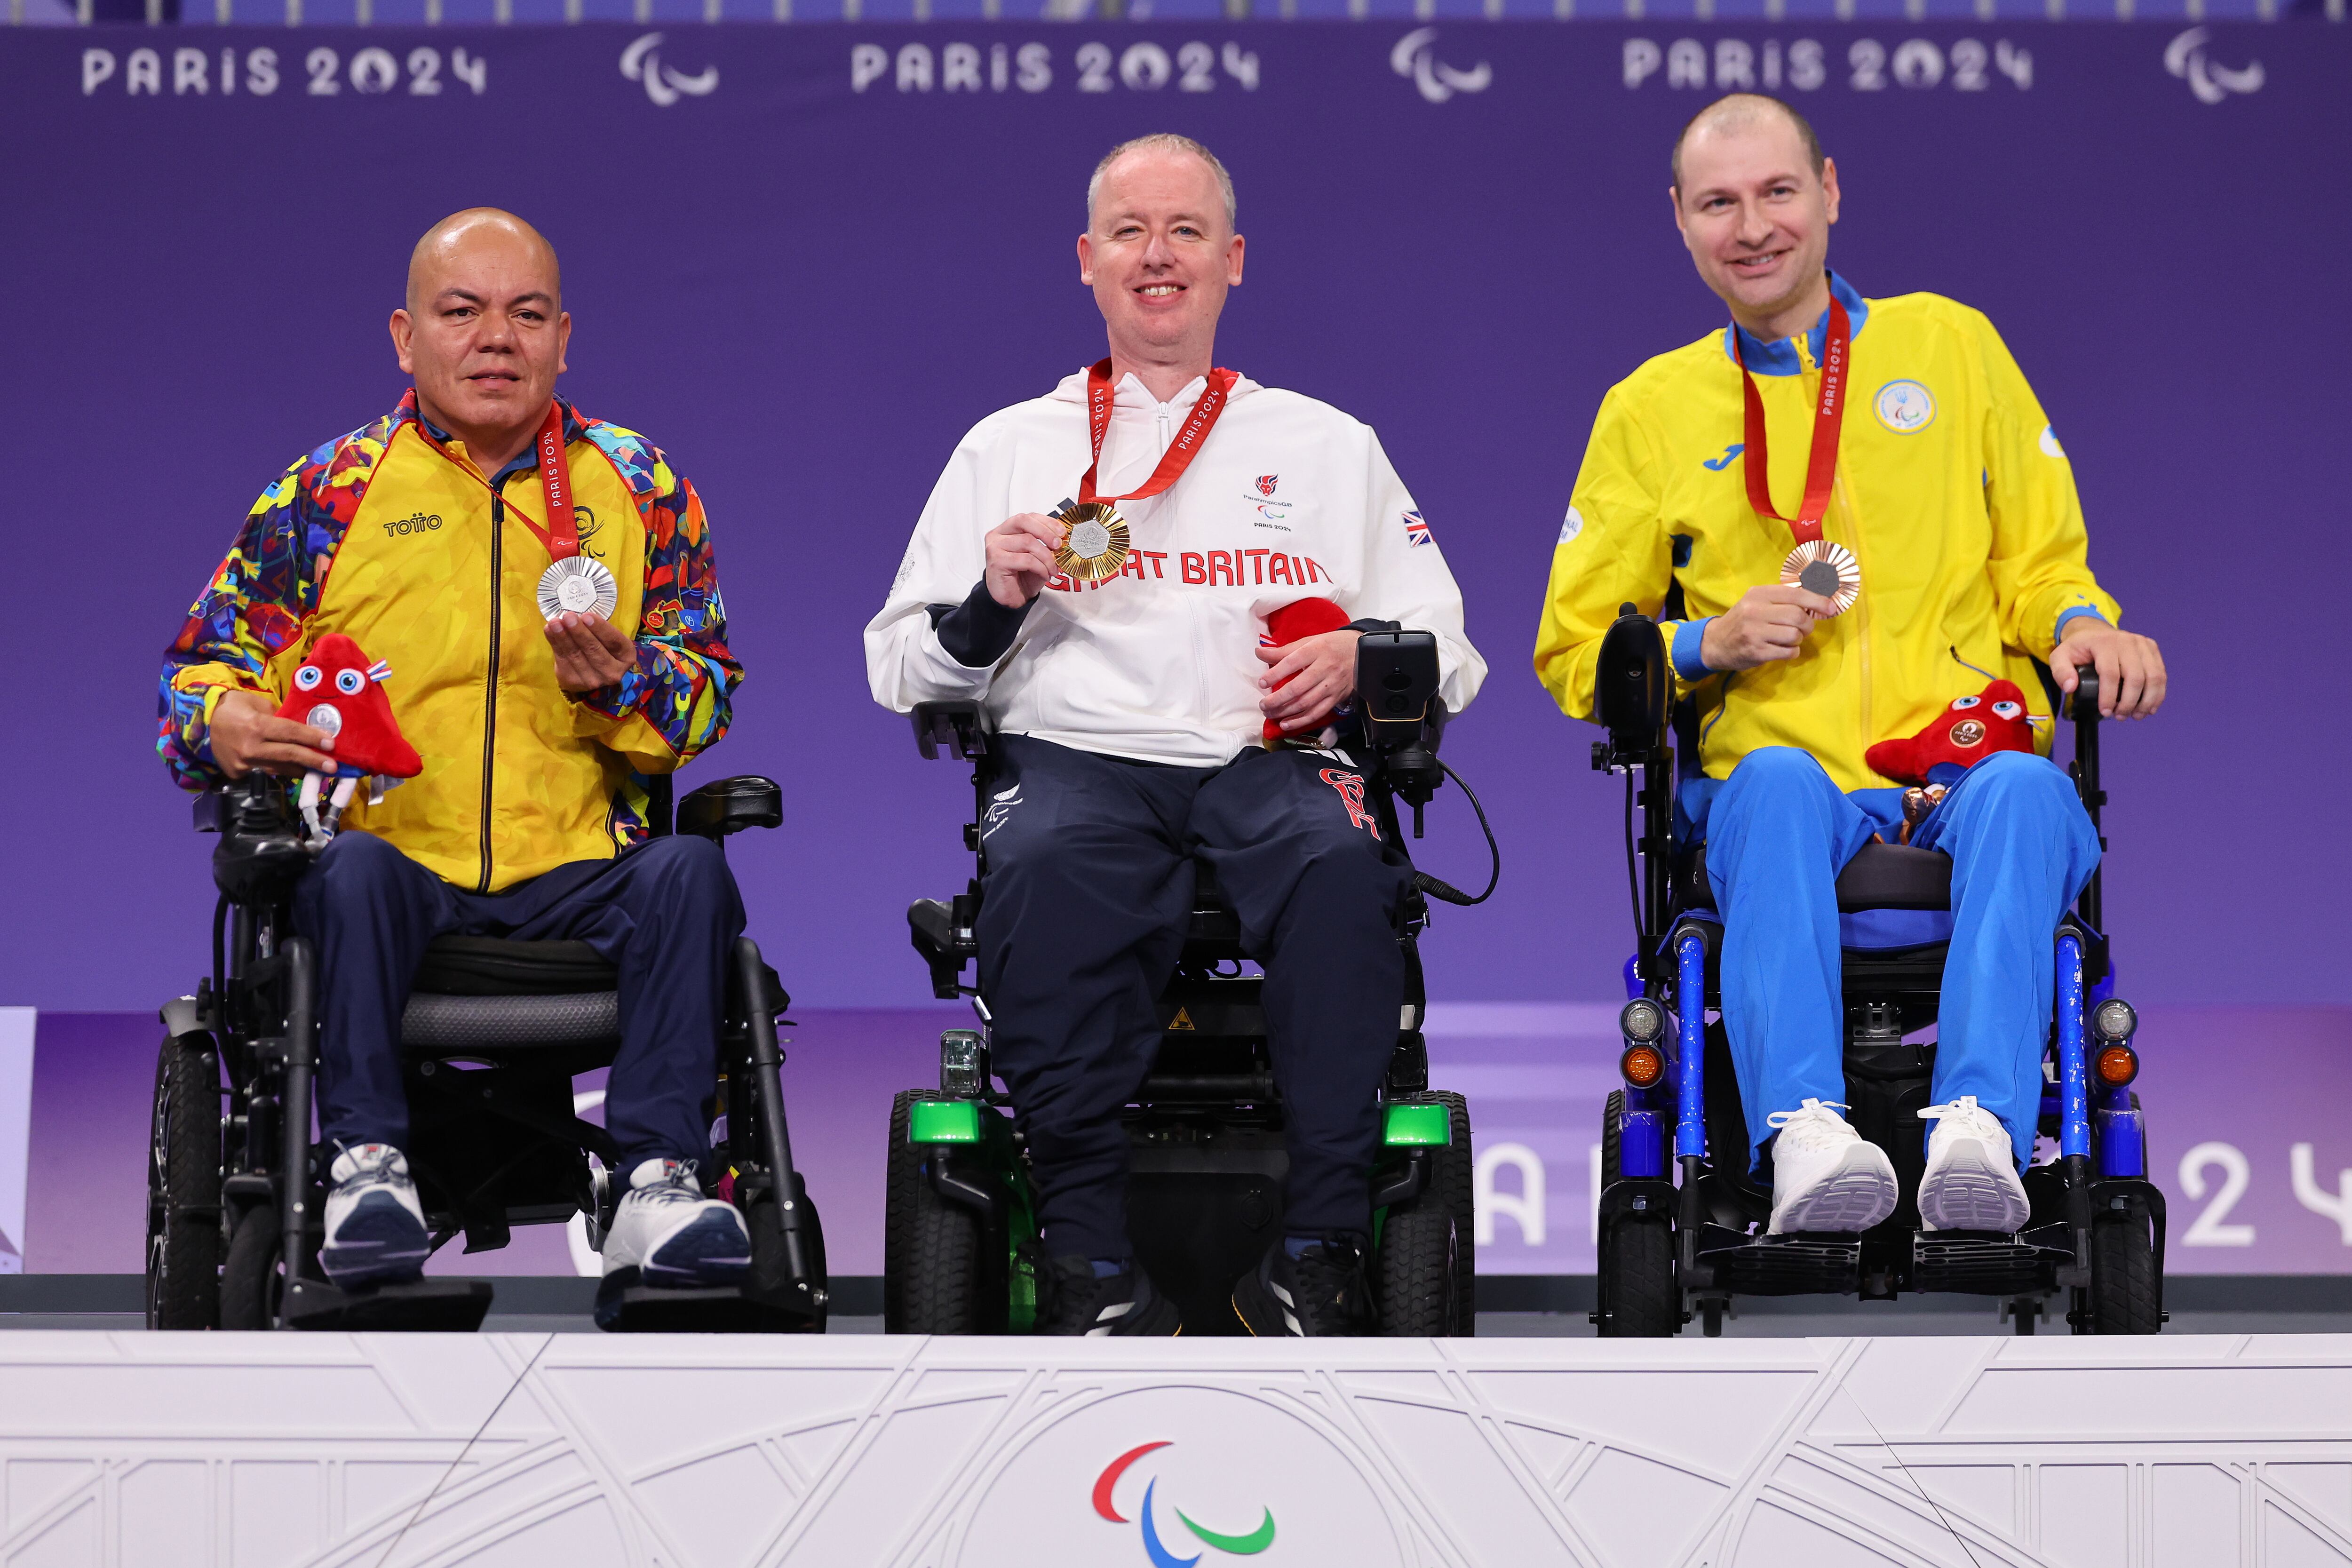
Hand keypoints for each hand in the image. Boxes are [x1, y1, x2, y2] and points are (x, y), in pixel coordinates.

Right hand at [208, 688, 334, 778]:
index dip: (312, 738)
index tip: (331, 743)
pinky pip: (266, 774)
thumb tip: (305, 730)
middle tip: (333, 767)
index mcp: (256, 726)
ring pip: (280, 770)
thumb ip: (280, 718)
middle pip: (288, 755)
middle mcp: (250, 747)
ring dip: (301, 771)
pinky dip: (282, 772)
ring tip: (320, 772)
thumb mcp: (259, 704)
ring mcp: (243, 764)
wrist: (204, 722)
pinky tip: (297, 771)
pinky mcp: (238, 774)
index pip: (290, 733)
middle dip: (313, 761)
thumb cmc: (236, 709)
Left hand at [545, 611, 636, 692]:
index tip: (586, 616)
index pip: (614, 641)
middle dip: (579, 632)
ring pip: (576, 655)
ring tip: (555, 622)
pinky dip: (554, 644)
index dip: (600, 628)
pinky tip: (549, 631)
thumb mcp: (607, 638)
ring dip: (563, 637)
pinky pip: (563, 660)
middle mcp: (613, 671)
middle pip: (594, 649)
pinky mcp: (574, 682)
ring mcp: (594, 680)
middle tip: (568, 617)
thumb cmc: (602, 647)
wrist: (592, 672)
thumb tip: (577, 616)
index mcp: (626, 656)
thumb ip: (597, 628)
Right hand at [984, 513, 1064, 607]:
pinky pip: (1026, 559)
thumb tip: (1063, 539)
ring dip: (1046, 557)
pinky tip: (1044, 574)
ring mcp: (995, 547)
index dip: (1047, 522)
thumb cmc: (1022, 577)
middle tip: (1058, 546)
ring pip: (1027, 541)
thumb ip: (1046, 544)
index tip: (1061, 532)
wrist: (1011, 599)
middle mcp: (998, 535)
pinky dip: (1040, 567)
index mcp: (1007, 529)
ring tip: (1052, 569)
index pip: (1028, 517)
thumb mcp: (1038, 556)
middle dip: (1045, 532)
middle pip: (1023, 521)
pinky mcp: (997, 561)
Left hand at [1256, 629, 1362, 729]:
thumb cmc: (1331, 645)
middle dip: (1277, 699)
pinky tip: (1286, 724)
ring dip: (1285, 711)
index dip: (1275, 674)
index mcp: (1316, 650)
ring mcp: (1332, 685)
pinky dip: (1301, 720)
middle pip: (1297, 687)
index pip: (1292, 663)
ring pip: (1306, 703)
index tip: (1261, 683)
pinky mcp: (1337, 698)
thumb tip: (1258, 652)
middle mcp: (1325, 668)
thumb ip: (1283, 650)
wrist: (1362, 652)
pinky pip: (1317, 712)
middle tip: (1263, 704)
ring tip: (1270, 714)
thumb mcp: (1309, 642)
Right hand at [1699, 583, 1838, 671]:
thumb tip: (1817, 600)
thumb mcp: (1756, 601)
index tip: (1831, 608)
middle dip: (1807, 625)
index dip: (1817, 601)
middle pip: (1798, 616)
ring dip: (1798, 639)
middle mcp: (1755, 611)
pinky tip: (1781, 649)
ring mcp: (1755, 632)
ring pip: (1795, 635)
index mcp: (1758, 594)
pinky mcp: (1757, 652)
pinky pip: (1789, 652)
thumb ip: (1782, 598)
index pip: (1795, 594)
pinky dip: (1792, 652)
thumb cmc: (1742, 620)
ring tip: (1787, 639)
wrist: (1715, 643)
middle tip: (1803, 629)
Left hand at [2056, 618, 2166, 718]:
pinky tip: (2150, 707)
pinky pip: (2160, 673)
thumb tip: (2070, 688)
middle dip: (2129, 702)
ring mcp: (2141, 644)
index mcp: (2104, 643)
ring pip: (2153, 676)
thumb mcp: (2060, 657)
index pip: (2110, 674)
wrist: (2093, 631)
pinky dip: (2158, 693)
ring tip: (2136, 715)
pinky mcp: (2151, 648)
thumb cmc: (2078, 648)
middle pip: (2135, 677)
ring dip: (2147, 701)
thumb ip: (2061, 672)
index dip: (2109, 697)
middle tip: (2120, 717)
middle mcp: (2126, 641)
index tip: (2106, 712)